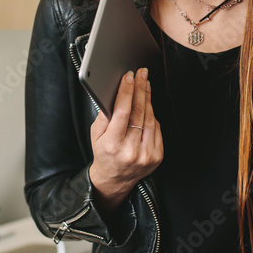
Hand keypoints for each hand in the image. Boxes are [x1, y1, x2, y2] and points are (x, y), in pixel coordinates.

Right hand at [89, 68, 162, 213]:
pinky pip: (157, 129)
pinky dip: (152, 115)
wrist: (115, 179)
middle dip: (140, 89)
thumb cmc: (104, 153)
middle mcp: (131, 151)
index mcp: (112, 145)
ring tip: (145, 85)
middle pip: (139, 112)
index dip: (127, 92)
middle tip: (142, 74)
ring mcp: (146, 155)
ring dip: (148, 99)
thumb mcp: (96, 135)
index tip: (129, 77)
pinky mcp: (157, 156)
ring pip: (150, 118)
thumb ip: (104, 115)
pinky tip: (148, 104)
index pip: (123, 112)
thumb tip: (115, 92)